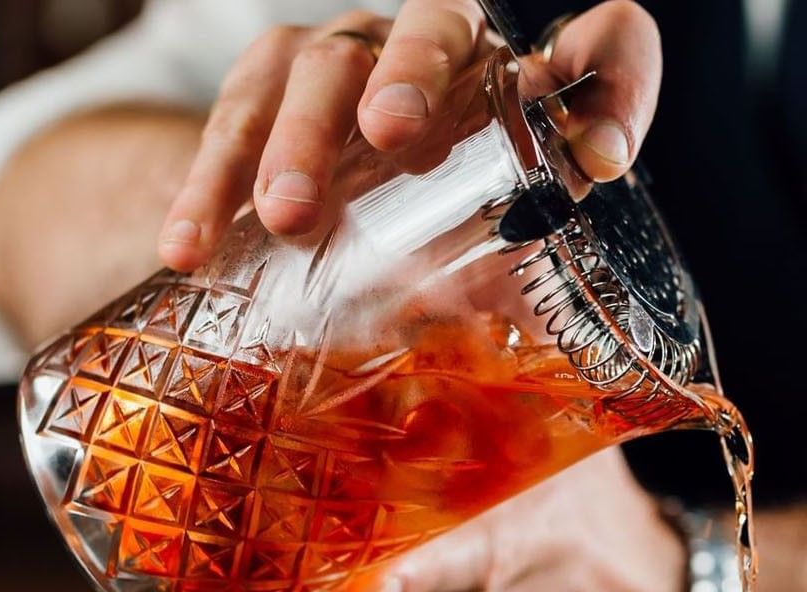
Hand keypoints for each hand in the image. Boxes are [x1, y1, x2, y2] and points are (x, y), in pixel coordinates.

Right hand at [156, 0, 663, 265]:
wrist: (331, 240)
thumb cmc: (442, 247)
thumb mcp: (496, 275)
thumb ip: (532, 290)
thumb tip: (563, 344)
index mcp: (529, 91)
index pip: (604, 45)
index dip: (616, 80)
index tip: (604, 156)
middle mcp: (446, 49)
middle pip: (441, 22)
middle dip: (416, 72)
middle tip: (393, 136)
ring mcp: (352, 56)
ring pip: (324, 64)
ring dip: (301, 140)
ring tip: (290, 220)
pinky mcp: (268, 80)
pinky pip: (236, 113)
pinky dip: (210, 182)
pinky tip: (190, 245)